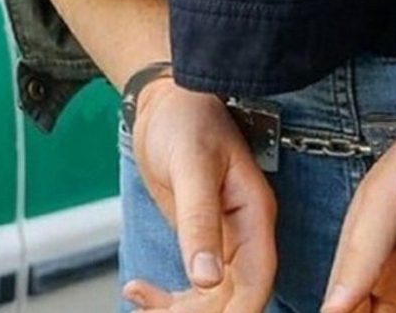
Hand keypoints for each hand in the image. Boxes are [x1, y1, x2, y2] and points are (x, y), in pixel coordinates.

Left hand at [123, 78, 276, 312]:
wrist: (163, 104)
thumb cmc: (185, 119)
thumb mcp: (191, 166)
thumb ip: (200, 219)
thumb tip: (207, 277)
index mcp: (254, 212)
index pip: (258, 276)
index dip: (240, 309)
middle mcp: (245, 231)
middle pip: (234, 294)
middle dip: (199, 312)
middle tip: (154, 312)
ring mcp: (223, 238)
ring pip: (212, 296)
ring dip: (179, 309)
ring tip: (140, 301)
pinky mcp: (200, 239)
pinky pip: (192, 283)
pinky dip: (166, 296)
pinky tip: (137, 290)